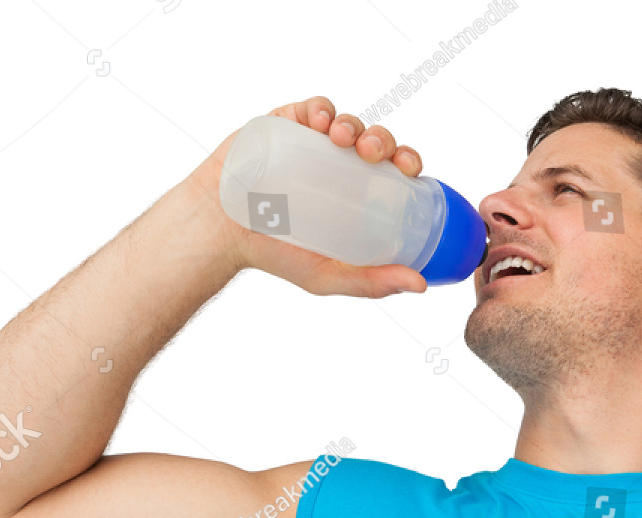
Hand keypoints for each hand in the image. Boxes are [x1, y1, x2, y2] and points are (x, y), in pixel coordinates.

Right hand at [187, 95, 428, 297]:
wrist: (220, 230)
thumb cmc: (276, 254)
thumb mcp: (328, 275)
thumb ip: (372, 282)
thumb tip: (420, 285)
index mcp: (360, 195)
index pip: (396, 173)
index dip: (409, 163)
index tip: (410, 168)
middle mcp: (342, 165)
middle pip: (377, 142)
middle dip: (384, 140)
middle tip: (373, 153)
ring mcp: (315, 142)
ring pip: (349, 122)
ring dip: (355, 125)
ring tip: (344, 139)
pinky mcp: (287, 123)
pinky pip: (313, 107)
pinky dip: (322, 108)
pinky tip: (321, 121)